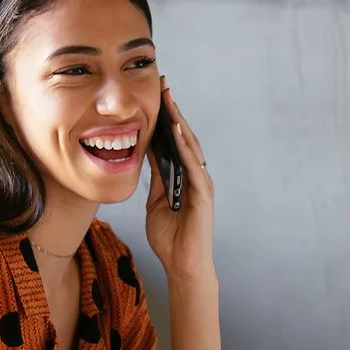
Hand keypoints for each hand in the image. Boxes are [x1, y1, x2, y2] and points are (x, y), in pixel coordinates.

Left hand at [145, 81, 215, 283]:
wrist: (183, 265)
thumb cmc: (170, 238)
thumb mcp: (155, 201)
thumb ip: (155, 178)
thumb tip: (145, 154)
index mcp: (181, 176)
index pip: (173, 141)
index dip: (164, 118)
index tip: (154, 94)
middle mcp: (194, 175)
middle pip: (184, 137)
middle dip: (173, 110)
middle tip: (163, 84)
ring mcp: (201, 183)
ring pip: (190, 145)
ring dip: (179, 121)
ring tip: (169, 98)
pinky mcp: (203, 193)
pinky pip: (192, 165)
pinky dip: (185, 147)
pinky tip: (176, 130)